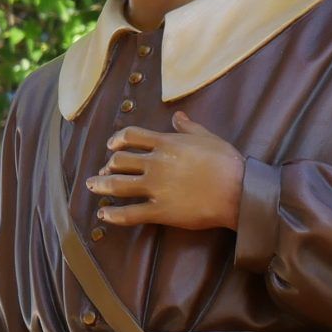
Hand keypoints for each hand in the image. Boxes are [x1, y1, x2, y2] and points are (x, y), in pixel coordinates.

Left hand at [84, 111, 243, 232]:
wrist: (239, 191)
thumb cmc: (227, 162)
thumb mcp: (208, 137)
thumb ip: (188, 126)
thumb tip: (177, 116)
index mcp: (166, 143)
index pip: (131, 136)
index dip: (117, 140)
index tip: (112, 146)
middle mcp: (155, 164)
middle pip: (120, 161)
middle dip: (109, 165)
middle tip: (105, 171)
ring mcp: (155, 188)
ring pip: (118, 185)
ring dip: (101, 185)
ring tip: (93, 187)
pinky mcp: (160, 211)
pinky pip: (130, 214)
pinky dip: (113, 215)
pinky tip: (104, 215)